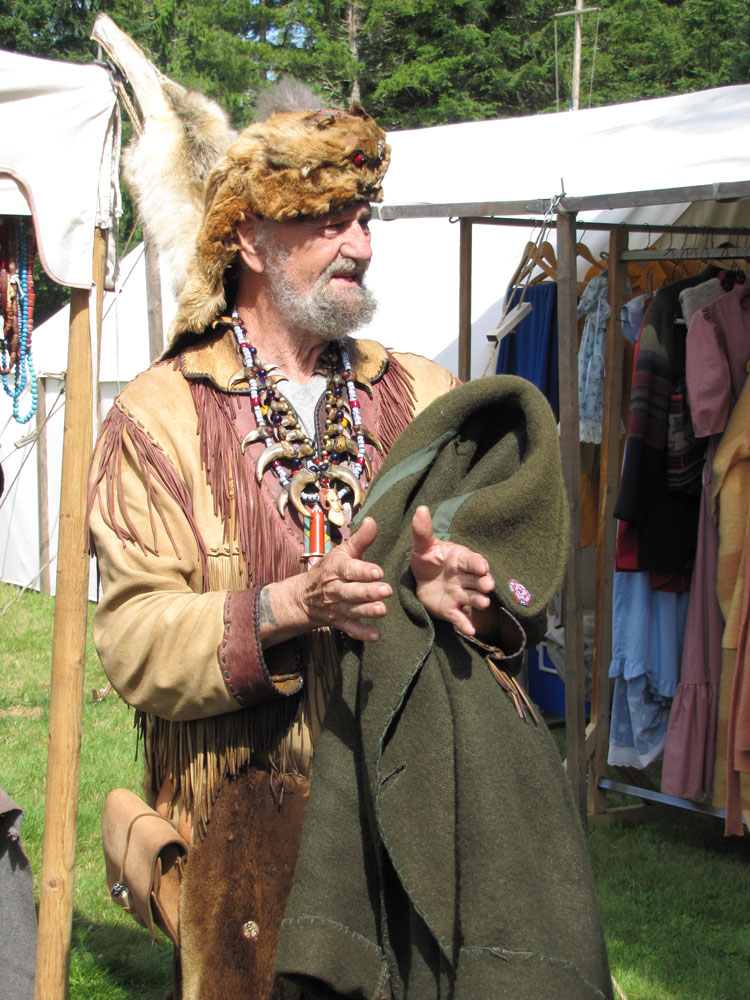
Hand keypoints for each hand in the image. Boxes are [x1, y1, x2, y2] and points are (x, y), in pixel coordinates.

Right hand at [292, 516, 390, 641]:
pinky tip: (376, 636)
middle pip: (351, 591)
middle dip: (368, 592)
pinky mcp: (339, 622)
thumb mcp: (342, 551)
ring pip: (352, 610)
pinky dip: (361, 634)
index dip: (363, 571)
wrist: (304, 597)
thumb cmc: (329, 569)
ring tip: (383, 610)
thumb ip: (360, 539)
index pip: (349, 569)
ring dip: (367, 611)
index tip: (378, 571)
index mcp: (335, 569)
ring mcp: (336, 607)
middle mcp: (334, 589)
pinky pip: (350, 630)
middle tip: (386, 590)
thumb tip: (372, 520)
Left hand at [410, 505, 494, 635]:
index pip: (472, 561)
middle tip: (488, 586)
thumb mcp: (422, 545)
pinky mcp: (452, 610)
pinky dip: (465, 624)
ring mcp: (460, 595)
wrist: (422, 580)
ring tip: (483, 604)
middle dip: (483, 583)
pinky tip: (469, 631)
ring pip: (472, 598)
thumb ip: (422, 531)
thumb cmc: (427, 559)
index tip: (482, 567)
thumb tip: (421, 508)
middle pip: (477, 581)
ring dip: (479, 601)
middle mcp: (465, 578)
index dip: (477, 564)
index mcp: (460, 560)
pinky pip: (460, 617)